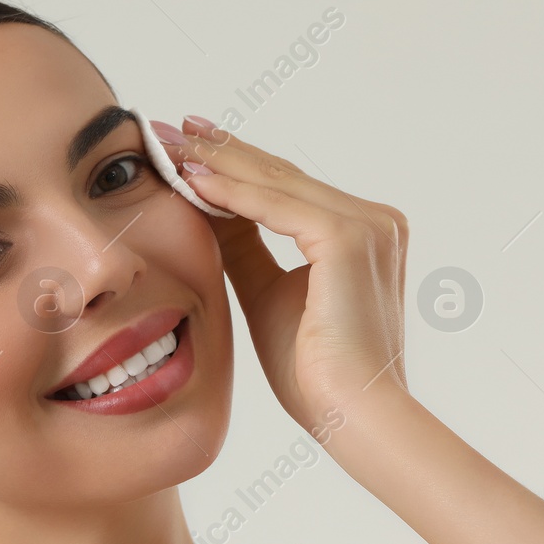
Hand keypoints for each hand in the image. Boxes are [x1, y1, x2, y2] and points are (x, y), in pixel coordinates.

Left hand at [155, 115, 409, 429]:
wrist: (352, 415)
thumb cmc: (316, 376)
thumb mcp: (268, 296)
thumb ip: (245, 248)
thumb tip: (208, 207)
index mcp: (363, 235)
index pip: (286, 189)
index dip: (232, 166)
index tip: (185, 150)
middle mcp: (375, 221)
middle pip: (281, 176)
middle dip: (219, 150)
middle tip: (168, 128)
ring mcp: (368, 226)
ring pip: (276, 183)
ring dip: (217, 162)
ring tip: (168, 145)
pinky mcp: (348, 238)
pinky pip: (277, 205)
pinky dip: (231, 191)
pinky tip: (190, 179)